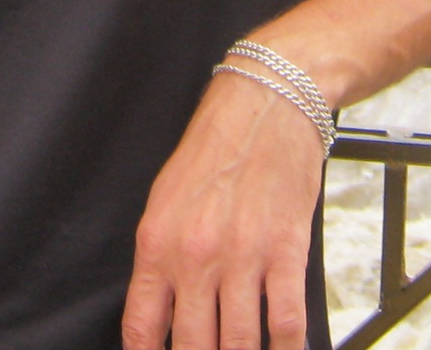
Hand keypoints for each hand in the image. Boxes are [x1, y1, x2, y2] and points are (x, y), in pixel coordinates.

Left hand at [121, 70, 326, 349]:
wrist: (265, 105)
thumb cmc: (215, 150)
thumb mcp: (164, 202)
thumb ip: (160, 263)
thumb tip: (163, 319)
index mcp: (157, 244)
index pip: (142, 328)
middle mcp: (195, 256)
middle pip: (195, 346)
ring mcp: (243, 256)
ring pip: (241, 344)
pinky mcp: (286, 250)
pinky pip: (286, 321)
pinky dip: (287, 348)